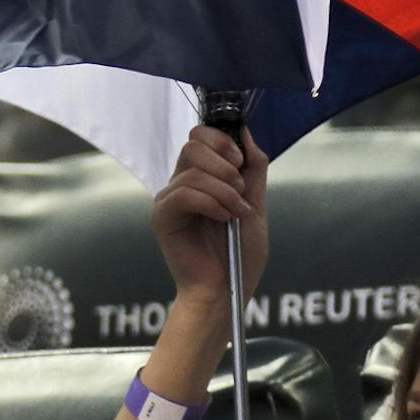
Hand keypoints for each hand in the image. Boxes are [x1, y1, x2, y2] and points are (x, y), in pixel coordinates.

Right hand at [153, 125, 268, 306]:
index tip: (241, 162)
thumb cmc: (240, 253)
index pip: (200, 136)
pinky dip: (210, 203)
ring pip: (192, 169)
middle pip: (194, 145)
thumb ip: (252, 168)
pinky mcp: (163, 217)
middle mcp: (182, 184)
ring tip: (236, 213)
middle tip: (239, 190)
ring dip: (224, 190)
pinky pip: (183, 193)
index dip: (223, 141)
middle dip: (224, 163)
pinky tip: (223, 219)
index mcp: (202, 177)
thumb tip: (244, 131)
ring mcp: (170, 199)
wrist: (227, 289)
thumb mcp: (256, 203)